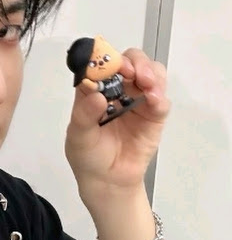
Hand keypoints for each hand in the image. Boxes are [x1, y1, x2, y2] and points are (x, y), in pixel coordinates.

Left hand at [65, 48, 169, 215]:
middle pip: (131, 62)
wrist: (107, 181)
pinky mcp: (154, 116)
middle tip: (132, 72)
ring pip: (150, 74)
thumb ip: (84, 114)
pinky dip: (159, 96)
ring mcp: (137, 100)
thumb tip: (96, 95)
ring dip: (151, 73)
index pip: (102, 65)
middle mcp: (118, 89)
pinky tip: (154, 99)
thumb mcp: (78, 135)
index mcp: (95, 89)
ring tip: (147, 84)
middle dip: (134, 62)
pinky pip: (161, 101)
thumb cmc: (87, 154)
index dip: (106, 59)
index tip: (109, 64)